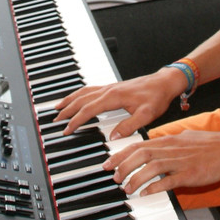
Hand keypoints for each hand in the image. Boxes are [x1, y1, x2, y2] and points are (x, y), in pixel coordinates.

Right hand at [53, 67, 183, 138]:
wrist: (165, 82)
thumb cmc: (157, 97)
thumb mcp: (147, 115)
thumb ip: (129, 126)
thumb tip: (113, 136)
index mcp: (114, 96)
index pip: (89, 109)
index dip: (76, 120)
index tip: (66, 130)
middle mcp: (109, 90)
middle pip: (82, 99)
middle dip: (67, 110)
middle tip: (55, 120)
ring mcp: (110, 87)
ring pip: (84, 92)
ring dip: (70, 100)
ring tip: (58, 107)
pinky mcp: (113, 87)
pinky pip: (91, 89)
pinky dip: (79, 94)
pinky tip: (77, 98)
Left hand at [105, 128, 219, 195]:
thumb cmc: (213, 145)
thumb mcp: (188, 138)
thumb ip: (171, 143)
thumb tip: (157, 145)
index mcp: (171, 140)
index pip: (139, 144)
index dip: (121, 154)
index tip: (109, 163)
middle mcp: (173, 149)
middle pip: (141, 154)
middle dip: (123, 166)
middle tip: (114, 177)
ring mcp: (181, 161)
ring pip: (151, 167)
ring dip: (136, 178)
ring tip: (127, 188)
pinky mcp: (190, 174)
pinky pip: (168, 180)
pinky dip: (155, 186)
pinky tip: (146, 193)